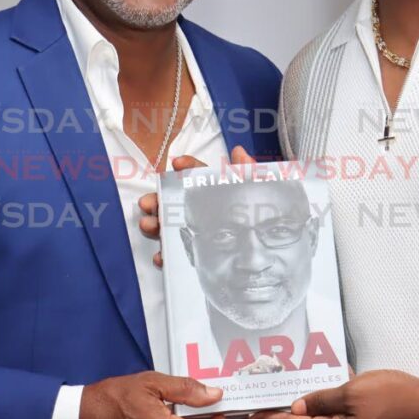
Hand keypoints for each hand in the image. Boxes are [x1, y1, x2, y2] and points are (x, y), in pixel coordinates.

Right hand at [138, 145, 256, 267]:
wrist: (270, 266)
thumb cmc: (265, 223)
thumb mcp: (265, 195)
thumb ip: (252, 174)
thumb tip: (238, 152)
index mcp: (219, 193)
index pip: (200, 175)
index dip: (188, 166)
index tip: (178, 163)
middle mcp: (204, 211)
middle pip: (176, 201)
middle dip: (159, 199)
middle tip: (148, 202)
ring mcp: (199, 234)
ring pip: (170, 225)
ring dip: (156, 224)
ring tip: (148, 225)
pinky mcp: (198, 257)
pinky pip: (178, 255)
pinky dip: (166, 255)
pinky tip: (162, 256)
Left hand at [246, 370, 418, 418]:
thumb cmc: (389, 395)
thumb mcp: (351, 392)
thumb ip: (322, 399)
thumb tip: (297, 406)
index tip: (250, 417)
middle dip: (282, 413)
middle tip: (260, 403)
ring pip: (319, 417)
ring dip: (301, 406)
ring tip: (282, 394)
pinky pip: (335, 411)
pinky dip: (322, 400)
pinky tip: (317, 387)